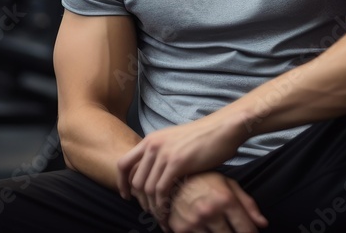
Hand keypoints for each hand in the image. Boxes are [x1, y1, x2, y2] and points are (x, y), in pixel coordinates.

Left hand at [117, 115, 245, 221]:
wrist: (223, 128)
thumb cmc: (204, 137)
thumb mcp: (175, 141)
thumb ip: (162, 154)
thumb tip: (155, 173)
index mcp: (151, 140)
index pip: (123, 163)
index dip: (122, 182)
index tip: (127, 196)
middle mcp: (152, 145)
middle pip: (135, 180)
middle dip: (141, 201)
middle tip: (151, 212)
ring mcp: (163, 153)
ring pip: (147, 188)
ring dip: (152, 207)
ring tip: (161, 217)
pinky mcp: (177, 162)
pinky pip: (161, 190)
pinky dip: (162, 206)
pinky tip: (168, 213)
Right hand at [166, 172, 267, 232]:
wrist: (173, 176)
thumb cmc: (204, 179)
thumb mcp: (229, 185)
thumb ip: (247, 204)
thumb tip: (263, 224)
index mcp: (225, 200)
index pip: (246, 230)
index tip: (250, 232)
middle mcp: (210, 212)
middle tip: (231, 227)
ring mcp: (194, 222)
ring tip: (217, 225)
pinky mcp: (180, 229)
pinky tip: (204, 228)